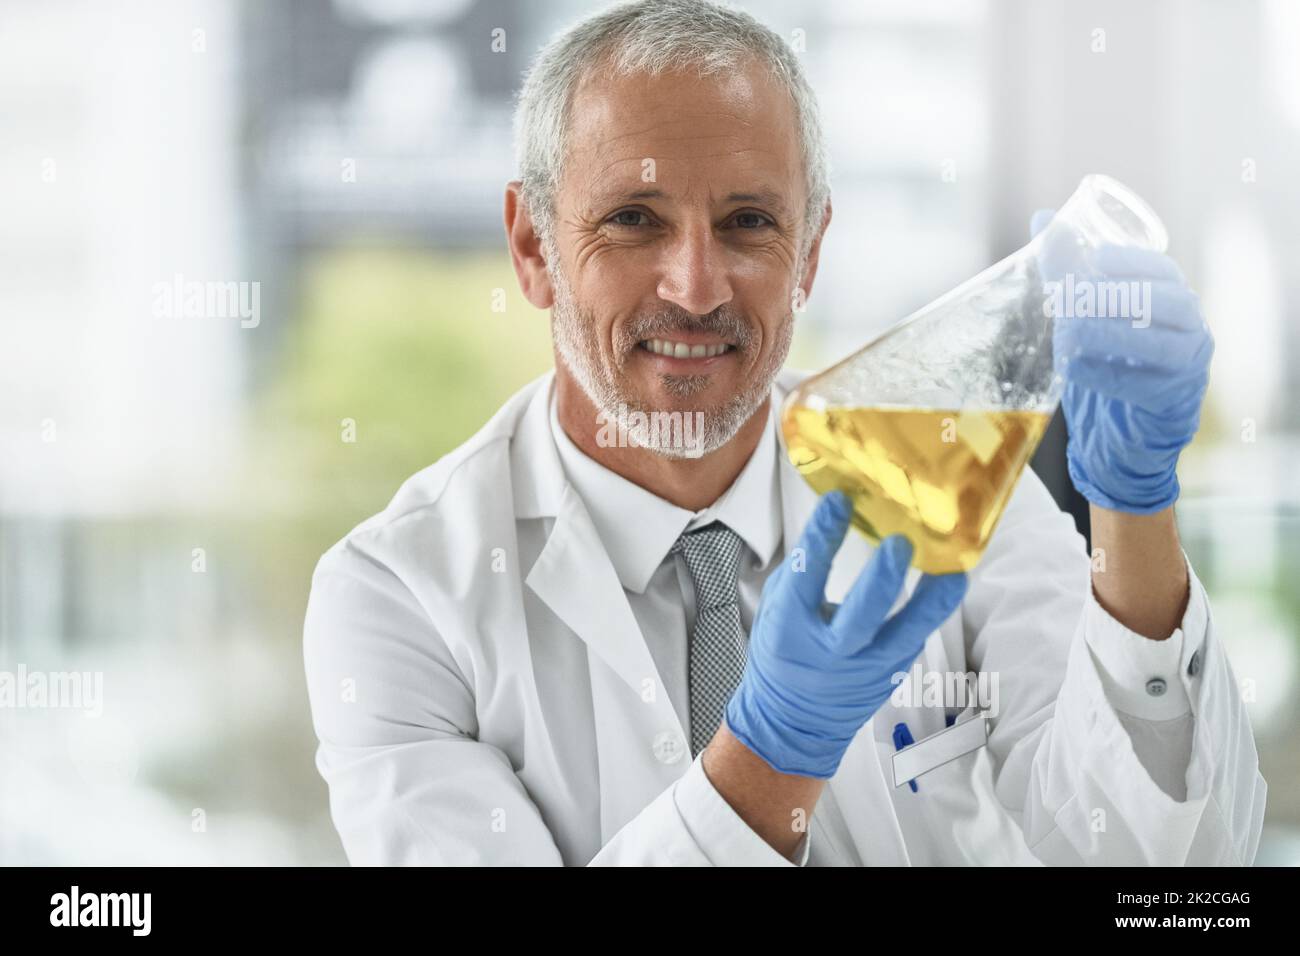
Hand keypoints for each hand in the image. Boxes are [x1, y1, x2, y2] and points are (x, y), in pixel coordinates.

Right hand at [724, 492, 967, 778]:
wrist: (795, 720)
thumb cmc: (782, 652)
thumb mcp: (777, 609)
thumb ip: (803, 571)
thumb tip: (837, 521)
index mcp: (791, 628)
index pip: (806, 576)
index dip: (822, 536)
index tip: (838, 501)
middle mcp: (832, 651)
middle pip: (861, 615)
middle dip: (882, 579)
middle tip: (899, 544)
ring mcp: (868, 666)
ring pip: (907, 633)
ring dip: (932, 599)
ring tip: (953, 569)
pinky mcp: (894, 671)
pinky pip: (918, 635)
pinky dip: (934, 607)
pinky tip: (951, 579)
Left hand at [1031, 209, 1213, 512]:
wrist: (1125, 423)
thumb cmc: (1111, 353)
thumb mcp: (1090, 307)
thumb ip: (1068, 266)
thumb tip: (1043, 218)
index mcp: (1172, 294)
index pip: (1160, 268)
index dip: (1129, 261)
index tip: (1093, 259)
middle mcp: (1189, 325)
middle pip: (1159, 302)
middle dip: (1109, 299)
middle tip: (1065, 301)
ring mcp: (1186, 364)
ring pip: (1154, 343)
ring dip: (1103, 336)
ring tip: (1064, 335)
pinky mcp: (1170, 399)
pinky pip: (1139, 385)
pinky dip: (1102, 375)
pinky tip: (1072, 369)